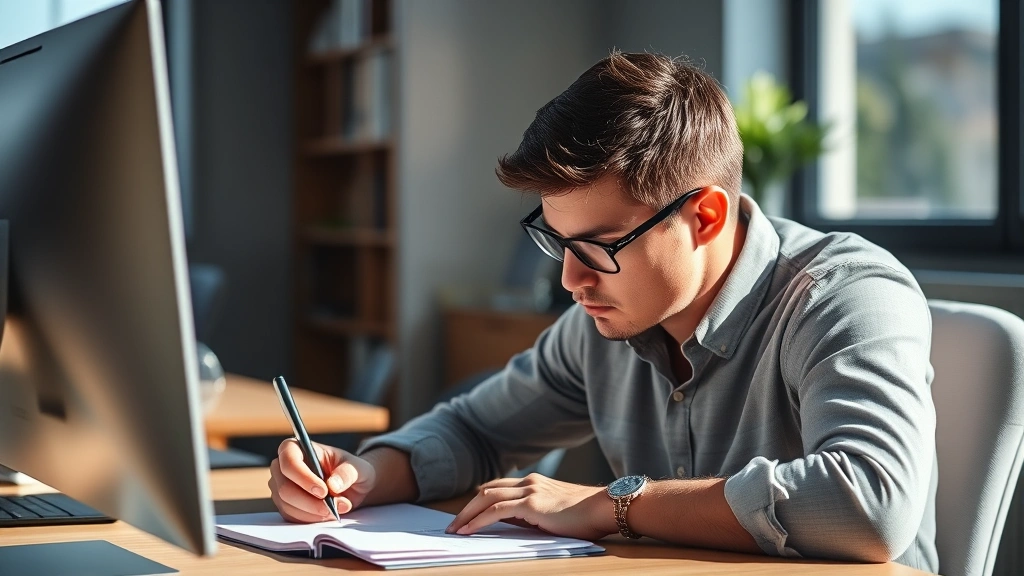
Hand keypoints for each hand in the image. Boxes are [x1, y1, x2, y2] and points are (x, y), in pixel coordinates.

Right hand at [268, 439, 376, 522]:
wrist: (352, 487)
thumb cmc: (350, 470)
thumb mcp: (357, 467)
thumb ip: (347, 473)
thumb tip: (333, 485)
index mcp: (298, 448)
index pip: (288, 459)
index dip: (303, 477)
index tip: (323, 491)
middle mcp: (283, 467)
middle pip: (284, 487)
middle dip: (309, 502)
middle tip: (332, 507)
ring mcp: (281, 487)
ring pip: (287, 505)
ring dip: (313, 512)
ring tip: (335, 509)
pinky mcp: (285, 505)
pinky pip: (291, 517)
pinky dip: (310, 519)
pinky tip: (326, 514)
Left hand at [445, 473, 615, 540]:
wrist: (605, 508)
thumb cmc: (586, 515)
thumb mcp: (554, 513)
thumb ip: (533, 514)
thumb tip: (510, 523)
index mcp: (534, 483)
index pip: (497, 487)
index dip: (478, 501)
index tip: (465, 516)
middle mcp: (529, 482)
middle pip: (486, 490)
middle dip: (466, 507)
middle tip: (453, 524)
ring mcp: (529, 491)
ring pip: (487, 497)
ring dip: (467, 514)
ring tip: (455, 529)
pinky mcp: (531, 504)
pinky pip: (496, 510)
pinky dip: (479, 519)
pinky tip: (469, 529)